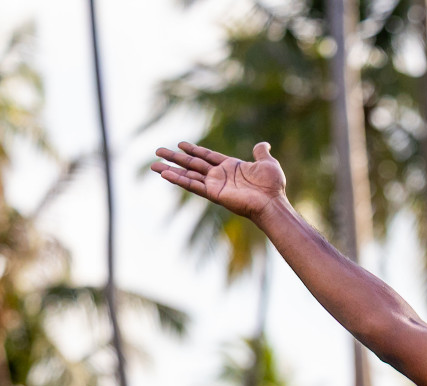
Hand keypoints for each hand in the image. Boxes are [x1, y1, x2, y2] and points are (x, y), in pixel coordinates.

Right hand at [152, 141, 286, 220]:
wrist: (272, 202)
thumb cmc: (272, 186)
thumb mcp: (268, 164)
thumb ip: (261, 152)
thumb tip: (264, 143)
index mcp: (230, 167)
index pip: (207, 156)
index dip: (194, 149)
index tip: (180, 143)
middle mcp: (219, 175)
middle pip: (192, 163)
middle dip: (175, 157)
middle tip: (158, 151)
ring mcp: (215, 185)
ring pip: (188, 174)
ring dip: (170, 169)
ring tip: (153, 164)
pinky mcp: (213, 194)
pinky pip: (193, 185)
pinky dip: (179, 180)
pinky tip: (165, 175)